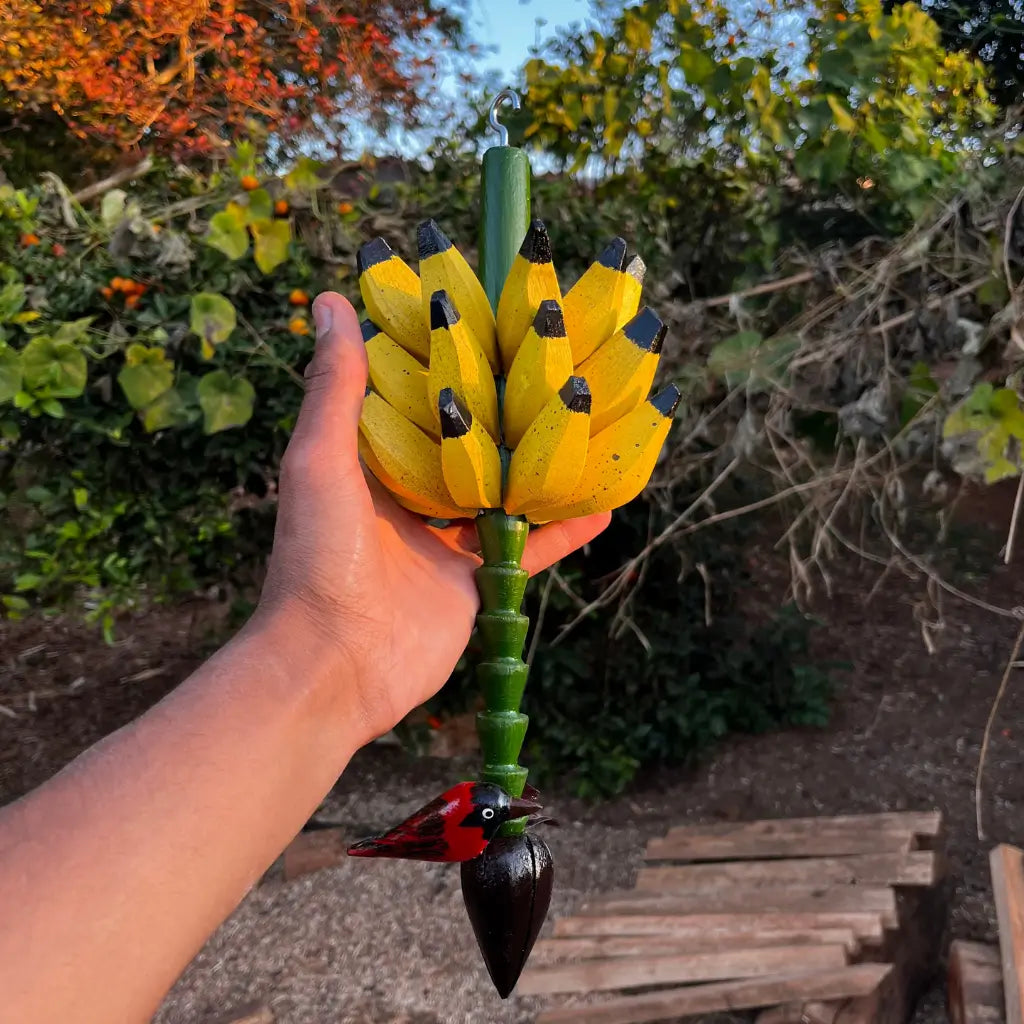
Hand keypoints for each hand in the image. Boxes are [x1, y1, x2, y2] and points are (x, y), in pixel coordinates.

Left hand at [257, 292, 609, 744]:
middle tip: (560, 366)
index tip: (493, 320)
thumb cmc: (318, 557)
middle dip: (511, 410)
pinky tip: (607, 503)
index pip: (422, 399)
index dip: (454, 362)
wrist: (335, 664)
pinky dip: (566, 528)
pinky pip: (531, 547)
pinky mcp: (477, 577)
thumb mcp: (321, 460)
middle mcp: (415, 494)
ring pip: (508, 490)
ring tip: (594, 424)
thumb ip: (337, 388)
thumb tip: (332, 301)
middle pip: (474, 442)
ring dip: (546, 463)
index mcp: (377, 460)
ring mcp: (448, 537)